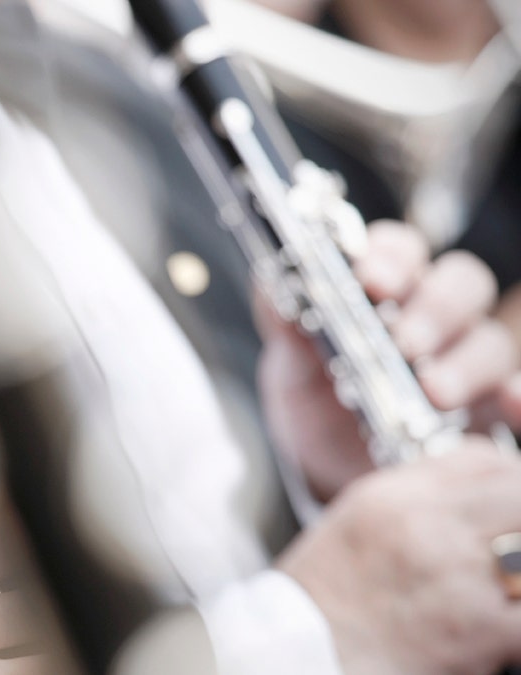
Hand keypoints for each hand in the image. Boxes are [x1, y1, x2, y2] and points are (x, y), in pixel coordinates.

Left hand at [256, 221, 517, 499]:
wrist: (329, 477)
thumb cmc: (315, 408)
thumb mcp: (289, 370)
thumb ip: (283, 326)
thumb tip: (270, 281)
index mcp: (383, 294)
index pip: (401, 250)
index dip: (391, 255)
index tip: (369, 279)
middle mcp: (433, 320)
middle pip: (462, 283)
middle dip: (436, 306)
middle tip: (404, 342)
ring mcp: (467, 364)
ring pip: (491, 340)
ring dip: (465, 360)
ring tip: (431, 390)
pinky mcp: (488, 412)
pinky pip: (517, 396)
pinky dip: (519, 395)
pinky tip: (509, 401)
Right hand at [278, 440, 520, 674]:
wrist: (307, 652)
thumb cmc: (326, 592)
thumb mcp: (356, 516)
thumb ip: (415, 492)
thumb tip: (472, 479)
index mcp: (395, 496)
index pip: (483, 457)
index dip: (505, 474)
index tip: (505, 496)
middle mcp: (428, 527)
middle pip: (518, 492)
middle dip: (518, 515)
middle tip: (509, 540)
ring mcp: (457, 575)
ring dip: (519, 563)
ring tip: (502, 578)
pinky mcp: (480, 628)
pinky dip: (520, 614)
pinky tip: (504, 617)